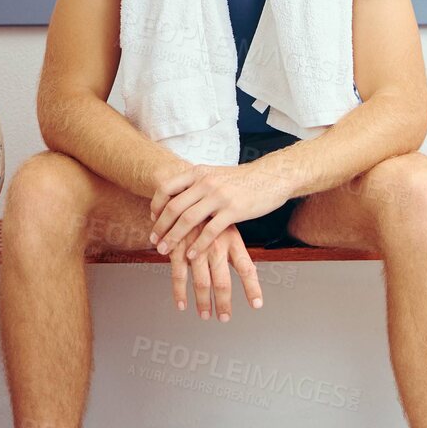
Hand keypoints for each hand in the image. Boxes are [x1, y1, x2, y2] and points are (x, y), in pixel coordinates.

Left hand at [149, 162, 290, 260]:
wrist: (273, 177)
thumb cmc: (245, 179)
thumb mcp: (216, 174)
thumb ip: (198, 183)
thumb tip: (179, 196)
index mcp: (199, 172)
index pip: (166, 188)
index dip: (156, 206)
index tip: (153, 220)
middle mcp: (206, 182)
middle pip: (174, 207)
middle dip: (160, 227)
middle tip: (155, 241)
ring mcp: (219, 196)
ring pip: (188, 220)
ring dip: (174, 238)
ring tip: (165, 251)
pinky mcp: (234, 210)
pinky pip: (210, 231)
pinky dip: (198, 245)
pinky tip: (192, 254)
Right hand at [167, 223, 262, 320]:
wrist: (184, 192)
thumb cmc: (210, 214)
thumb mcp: (228, 226)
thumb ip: (235, 250)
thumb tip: (251, 271)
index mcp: (232, 241)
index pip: (247, 268)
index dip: (252, 288)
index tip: (257, 305)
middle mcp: (216, 246)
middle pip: (223, 282)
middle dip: (224, 303)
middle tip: (224, 318)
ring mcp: (196, 248)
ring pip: (201, 282)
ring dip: (203, 302)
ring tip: (205, 316)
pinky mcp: (178, 249)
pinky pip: (179, 275)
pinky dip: (179, 292)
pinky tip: (182, 305)